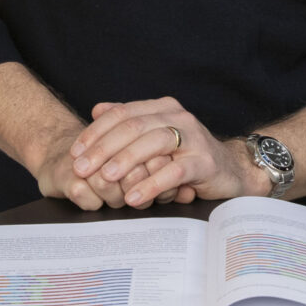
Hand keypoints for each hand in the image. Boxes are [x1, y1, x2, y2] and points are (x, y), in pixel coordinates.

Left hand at [70, 97, 264, 209]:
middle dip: (103, 148)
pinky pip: (174, 172)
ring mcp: (194, 137)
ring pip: (153, 143)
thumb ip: (128, 122)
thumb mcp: (155, 137)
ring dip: (126, 161)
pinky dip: (151, 184)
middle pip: (133, 127)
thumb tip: (96, 109)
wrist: (231, 172)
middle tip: (82, 168)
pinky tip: (133, 197)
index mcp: (162, 108)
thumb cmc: (187, 157)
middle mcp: (178, 117)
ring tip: (105, 178)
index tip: (74, 153)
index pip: (121, 114)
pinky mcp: (204, 162)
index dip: (95, 133)